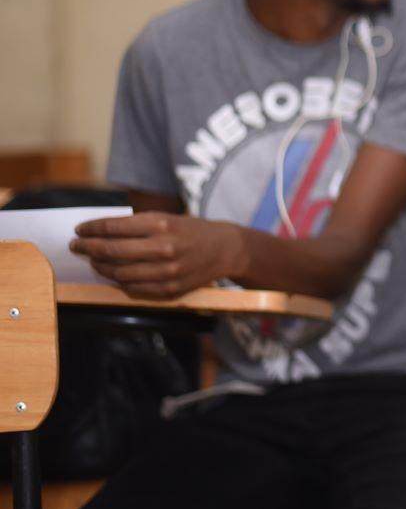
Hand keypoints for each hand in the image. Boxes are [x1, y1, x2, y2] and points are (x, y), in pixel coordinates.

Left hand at [70, 213, 247, 298]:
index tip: (79, 230)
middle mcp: (163, 247)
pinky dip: (119, 282)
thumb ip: (137, 226)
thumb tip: (100, 234)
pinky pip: (133, 288)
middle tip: (76, 246)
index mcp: (161, 224)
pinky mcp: (169, 289)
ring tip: (94, 262)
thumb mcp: (167, 218)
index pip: (113, 227)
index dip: (91, 229)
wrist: (225, 249)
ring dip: (100, 267)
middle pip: (111, 251)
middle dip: (87, 248)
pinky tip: (114, 274)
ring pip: (119, 273)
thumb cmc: (192, 230)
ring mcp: (166, 271)